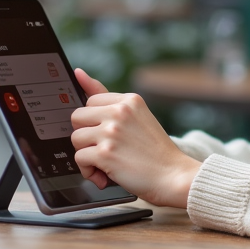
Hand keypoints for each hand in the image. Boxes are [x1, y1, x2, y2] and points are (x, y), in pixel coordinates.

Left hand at [71, 68, 201, 207]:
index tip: (106, 133)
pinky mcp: (105, 154)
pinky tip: (104, 175)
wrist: (173, 176)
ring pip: (76, 138)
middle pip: (77, 117)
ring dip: (86, 154)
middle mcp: (120, 112)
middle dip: (87, 135)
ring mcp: (111, 132)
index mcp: (129, 100)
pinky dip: (88, 171)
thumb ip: (107, 99)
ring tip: (105, 163)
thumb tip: (78, 72)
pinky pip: (79, 159)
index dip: (95, 121)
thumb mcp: (137, 117)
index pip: (90, 101)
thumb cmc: (155, 151)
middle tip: (104, 148)